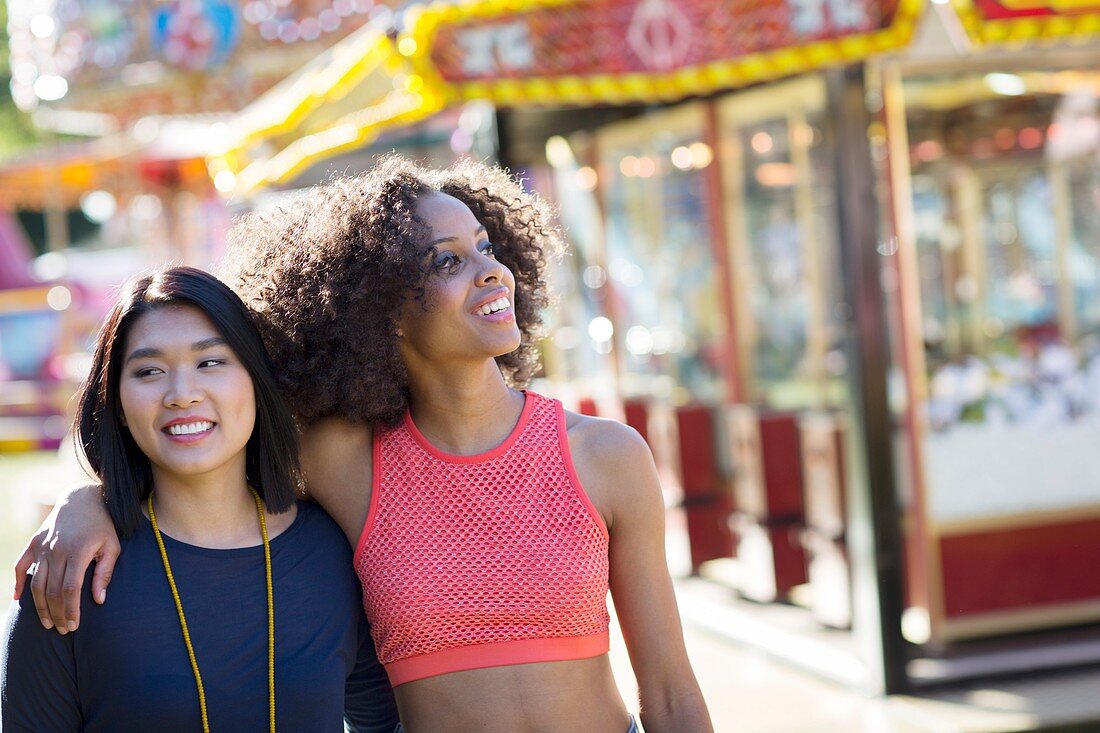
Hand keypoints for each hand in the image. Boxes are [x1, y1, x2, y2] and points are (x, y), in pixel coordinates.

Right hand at [12, 484, 119, 634]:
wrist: (82, 498)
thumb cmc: (102, 525)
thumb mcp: (112, 546)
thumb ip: (105, 573)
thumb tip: (99, 600)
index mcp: (79, 551)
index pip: (71, 589)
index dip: (70, 610)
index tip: (74, 626)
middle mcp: (57, 550)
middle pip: (52, 591)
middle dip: (56, 614)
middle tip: (62, 630)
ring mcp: (42, 547)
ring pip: (36, 584)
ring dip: (39, 606)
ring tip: (47, 622)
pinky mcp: (33, 543)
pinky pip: (20, 566)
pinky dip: (18, 583)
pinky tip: (18, 600)